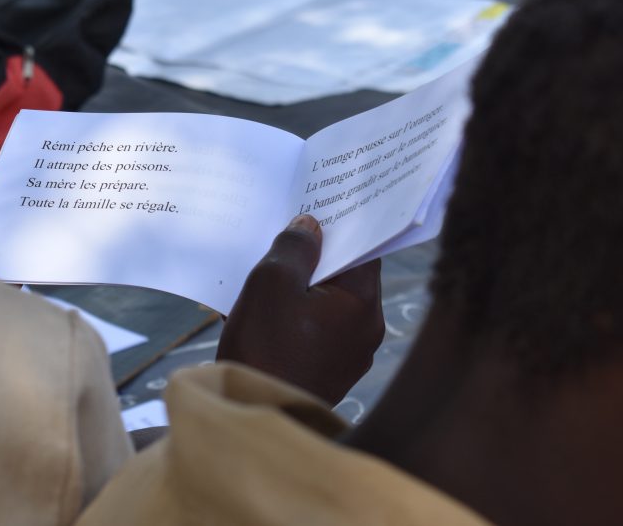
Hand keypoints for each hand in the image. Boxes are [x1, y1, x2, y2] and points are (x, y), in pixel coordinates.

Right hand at [217, 215, 384, 404]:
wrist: (255, 416)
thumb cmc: (265, 347)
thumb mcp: (272, 283)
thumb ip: (294, 247)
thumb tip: (310, 226)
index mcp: (363, 304)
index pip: (363, 248)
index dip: (340, 225)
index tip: (318, 207)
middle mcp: (366, 330)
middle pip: (344, 276)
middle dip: (313, 257)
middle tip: (284, 236)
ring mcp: (349, 355)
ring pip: (327, 303)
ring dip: (299, 287)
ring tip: (265, 275)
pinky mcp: (327, 372)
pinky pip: (315, 329)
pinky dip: (294, 315)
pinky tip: (263, 311)